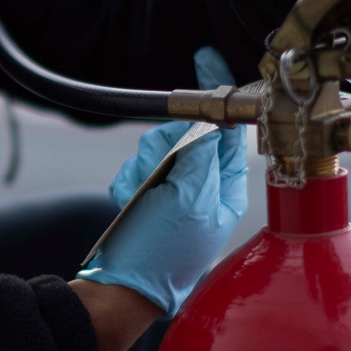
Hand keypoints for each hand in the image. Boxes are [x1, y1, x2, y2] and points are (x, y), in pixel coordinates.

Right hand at [76, 48, 246, 315]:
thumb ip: (201, 154)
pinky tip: (129, 205)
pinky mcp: (146, 200)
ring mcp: (172, 194)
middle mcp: (202, 189)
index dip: (218, 99)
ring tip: (139, 198)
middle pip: (185, 135)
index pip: (229, 132)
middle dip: (164, 147)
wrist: (121, 289)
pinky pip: (135, 170)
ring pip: (156, 150)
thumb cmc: (161, 252)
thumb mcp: (189, 198)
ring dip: (143, 169)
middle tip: (155, 172)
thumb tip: (209, 125)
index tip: (207, 61)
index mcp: (226, 189)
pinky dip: (128, 184)